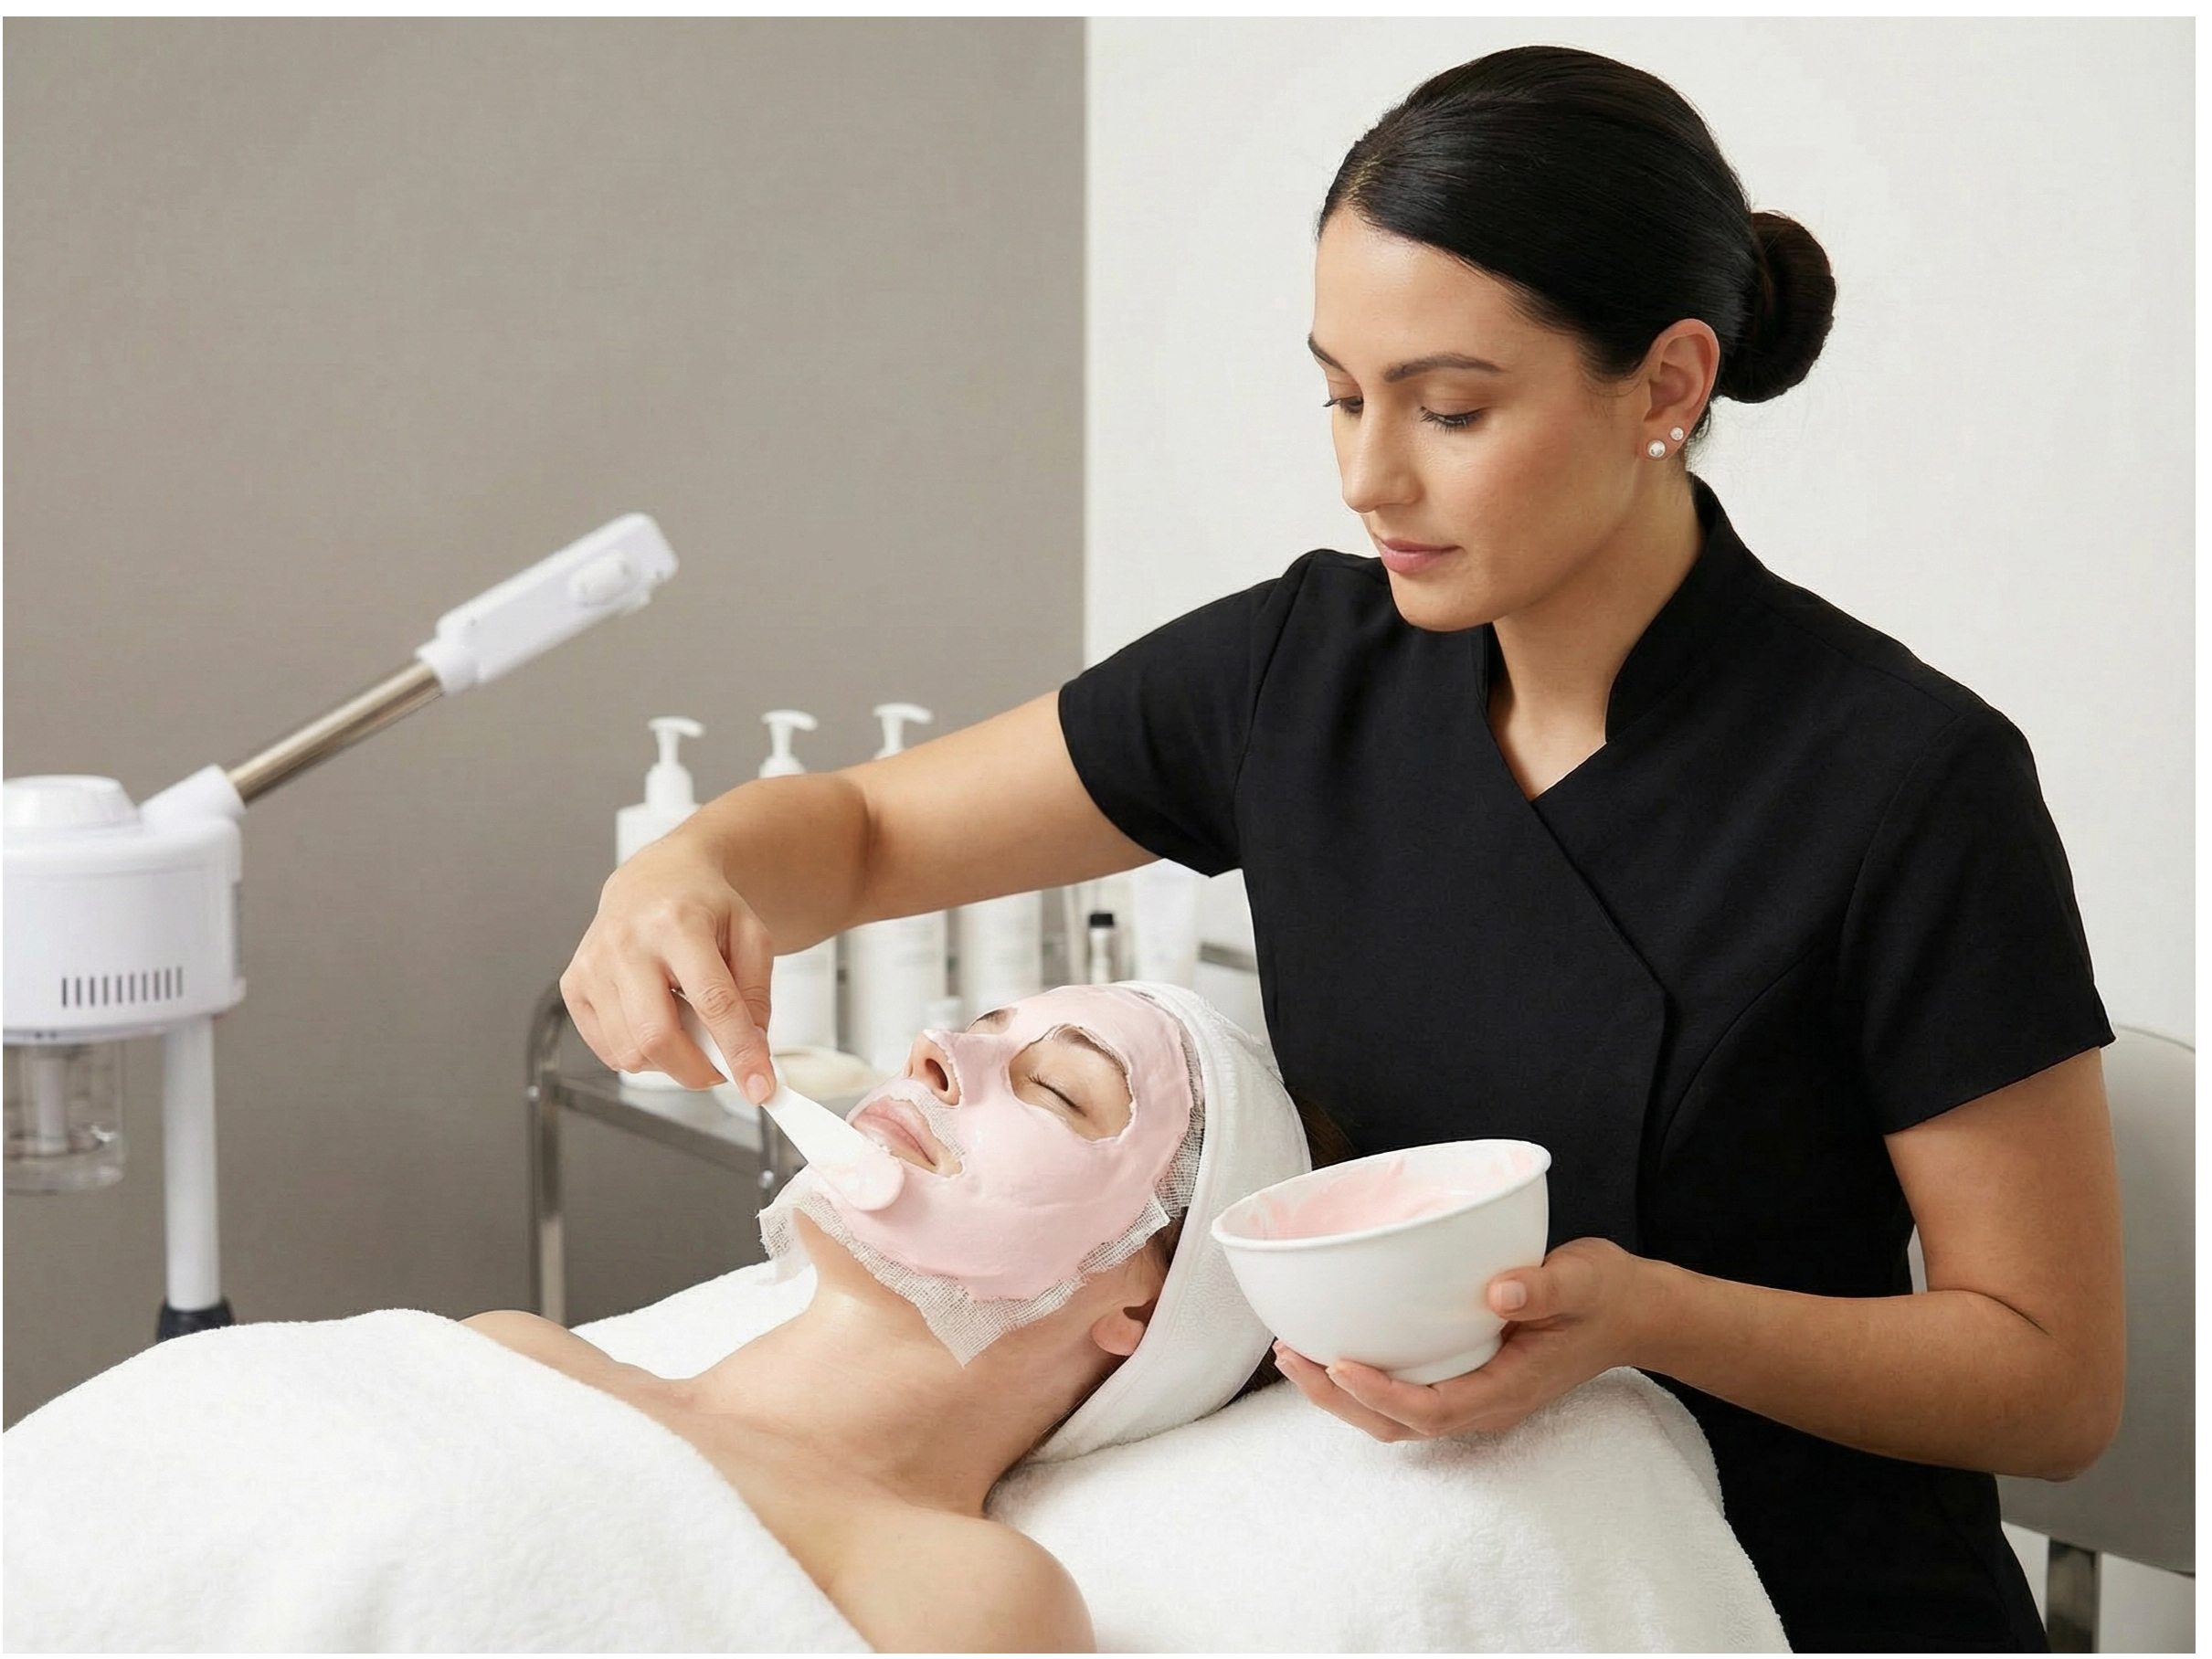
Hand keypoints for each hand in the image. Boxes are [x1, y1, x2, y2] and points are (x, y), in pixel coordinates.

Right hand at [558, 829, 777, 1100]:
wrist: (654, 879)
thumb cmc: (703, 906)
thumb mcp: (751, 935)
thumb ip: (757, 994)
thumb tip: (752, 1052)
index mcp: (677, 923)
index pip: (712, 1002)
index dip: (739, 1052)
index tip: (760, 1086)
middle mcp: (627, 942)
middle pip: (657, 1037)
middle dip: (697, 1071)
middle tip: (720, 1068)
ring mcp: (593, 964)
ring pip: (630, 1051)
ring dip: (669, 1061)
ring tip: (687, 1027)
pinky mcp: (573, 985)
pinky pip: (608, 1050)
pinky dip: (639, 1053)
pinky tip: (656, 1022)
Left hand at [1272, 1237, 1648, 1440]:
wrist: (1631, 1312)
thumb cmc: (1604, 1295)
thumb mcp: (1583, 1281)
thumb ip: (1543, 1287)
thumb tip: (1498, 1292)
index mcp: (1509, 1389)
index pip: (1433, 1410)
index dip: (1381, 1394)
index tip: (1340, 1362)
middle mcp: (1485, 1401)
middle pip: (1400, 1424)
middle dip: (1340, 1399)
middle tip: (1292, 1356)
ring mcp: (1474, 1392)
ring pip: (1396, 1415)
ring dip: (1343, 1393)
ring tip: (1296, 1353)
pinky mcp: (1466, 1375)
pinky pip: (1407, 1391)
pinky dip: (1365, 1378)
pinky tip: (1336, 1345)